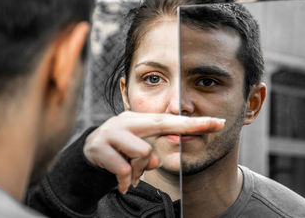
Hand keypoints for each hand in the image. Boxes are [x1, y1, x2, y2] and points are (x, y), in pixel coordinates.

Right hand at [83, 111, 224, 193]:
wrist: (87, 153)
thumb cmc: (119, 149)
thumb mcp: (136, 147)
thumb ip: (150, 151)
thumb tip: (155, 162)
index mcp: (138, 120)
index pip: (169, 120)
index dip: (193, 123)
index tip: (218, 122)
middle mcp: (127, 121)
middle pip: (163, 123)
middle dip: (191, 126)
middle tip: (216, 125)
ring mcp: (113, 132)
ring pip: (144, 153)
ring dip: (140, 170)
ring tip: (132, 175)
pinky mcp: (101, 147)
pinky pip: (125, 169)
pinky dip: (127, 181)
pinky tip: (123, 184)